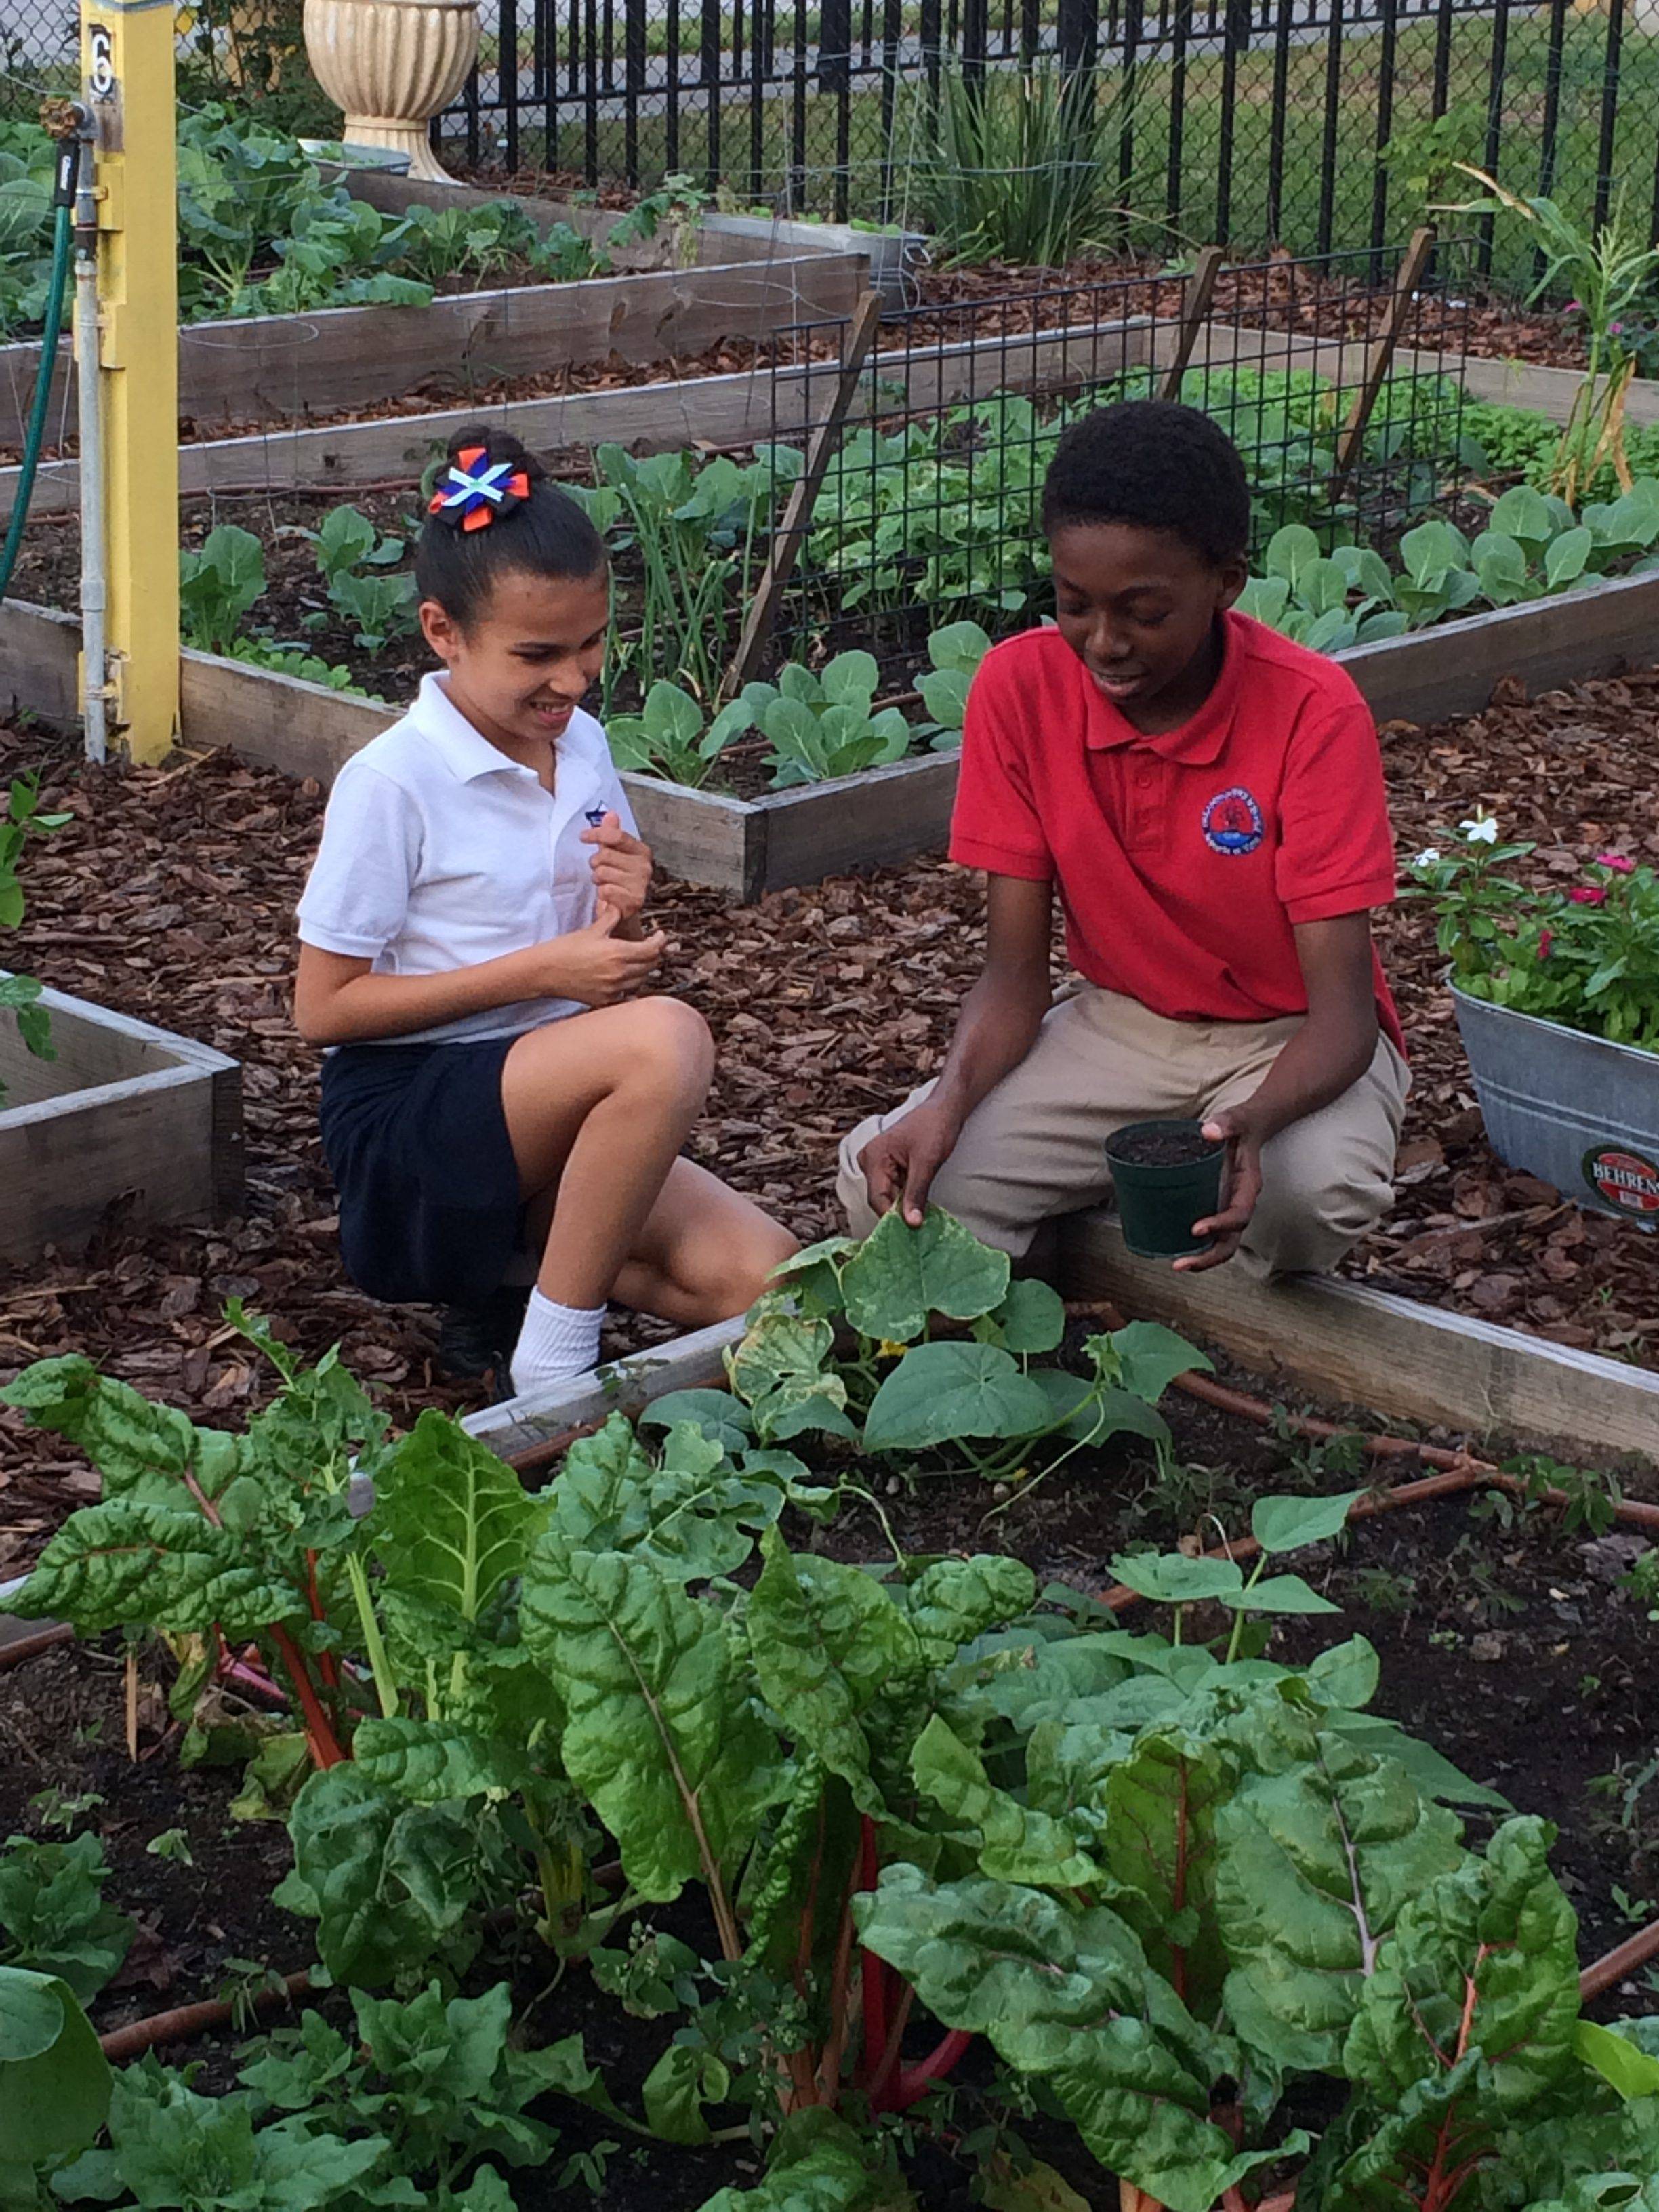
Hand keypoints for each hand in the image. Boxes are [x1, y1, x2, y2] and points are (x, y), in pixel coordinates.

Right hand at [525, 901, 666, 1006]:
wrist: (545, 972)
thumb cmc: (565, 949)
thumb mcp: (591, 930)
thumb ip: (611, 919)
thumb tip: (620, 907)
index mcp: (618, 953)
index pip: (652, 950)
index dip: (660, 942)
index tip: (660, 936)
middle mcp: (619, 973)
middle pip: (650, 966)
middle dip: (654, 955)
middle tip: (652, 947)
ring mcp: (613, 989)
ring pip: (640, 980)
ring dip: (643, 970)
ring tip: (638, 960)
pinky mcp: (605, 999)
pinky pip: (626, 993)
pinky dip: (629, 984)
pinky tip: (623, 975)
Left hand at [580, 811, 651, 921]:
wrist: (624, 910)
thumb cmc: (617, 880)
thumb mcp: (613, 854)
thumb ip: (612, 834)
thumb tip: (611, 813)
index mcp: (642, 851)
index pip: (616, 836)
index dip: (596, 834)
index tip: (582, 837)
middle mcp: (645, 866)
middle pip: (606, 855)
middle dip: (596, 863)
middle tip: (600, 870)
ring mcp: (640, 884)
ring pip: (602, 873)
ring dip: (598, 880)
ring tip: (605, 883)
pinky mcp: (634, 901)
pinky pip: (605, 890)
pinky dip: (602, 893)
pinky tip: (609, 895)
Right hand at [860, 1101, 960, 1227]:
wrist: (944, 1110)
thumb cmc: (934, 1128)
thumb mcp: (927, 1162)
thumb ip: (917, 1193)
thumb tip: (912, 1223)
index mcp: (873, 1157)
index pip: (877, 1198)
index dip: (892, 1218)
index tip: (909, 1234)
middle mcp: (870, 1161)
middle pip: (880, 1199)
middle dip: (898, 1213)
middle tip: (918, 1231)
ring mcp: (878, 1164)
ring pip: (888, 1196)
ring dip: (903, 1207)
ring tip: (920, 1220)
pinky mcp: (888, 1167)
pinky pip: (894, 1189)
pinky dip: (906, 1199)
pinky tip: (918, 1209)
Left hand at [1174, 1104, 1265, 1273]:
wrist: (1248, 1128)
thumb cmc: (1240, 1127)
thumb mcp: (1235, 1121)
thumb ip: (1225, 1124)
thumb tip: (1208, 1131)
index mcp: (1248, 1186)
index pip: (1239, 1215)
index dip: (1221, 1225)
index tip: (1196, 1228)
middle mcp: (1240, 1203)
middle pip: (1231, 1242)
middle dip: (1208, 1257)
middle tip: (1181, 1264)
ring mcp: (1228, 1209)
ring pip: (1222, 1244)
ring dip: (1201, 1259)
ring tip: (1176, 1264)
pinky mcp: (1216, 1208)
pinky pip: (1210, 1234)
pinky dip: (1195, 1246)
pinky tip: (1172, 1247)